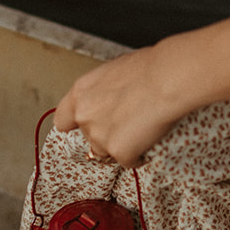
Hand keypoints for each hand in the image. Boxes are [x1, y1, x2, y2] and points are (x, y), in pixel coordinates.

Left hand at [54, 45, 182, 167]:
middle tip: (127, 123)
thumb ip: (101, 91)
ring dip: (121, 146)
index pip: (63, 120)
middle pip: (89, 138)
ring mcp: (100, 137)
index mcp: (80, 93)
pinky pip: (129, 161)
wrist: (166, 80)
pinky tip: (150, 138)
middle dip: (105, 135)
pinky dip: (139, 155)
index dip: (76, 125)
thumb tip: (109, 98)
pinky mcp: (119, 152)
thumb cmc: (147, 69)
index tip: (87, 125)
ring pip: (106, 152)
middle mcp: (85, 116)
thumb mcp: (113, 73)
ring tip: (141, 129)